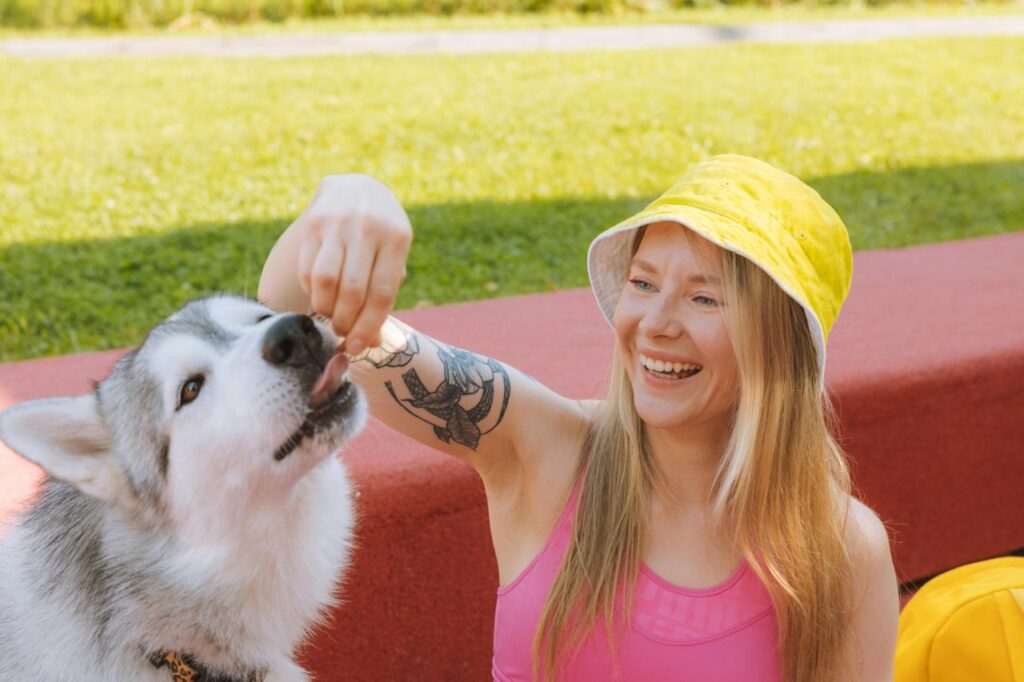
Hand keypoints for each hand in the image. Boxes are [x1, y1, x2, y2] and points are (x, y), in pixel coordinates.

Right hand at [295, 175, 411, 354]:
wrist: (357, 187)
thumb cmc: (380, 234)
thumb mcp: (393, 256)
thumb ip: (383, 295)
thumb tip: (369, 342)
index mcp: (397, 239)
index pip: (382, 293)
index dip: (368, 326)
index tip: (357, 347)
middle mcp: (367, 228)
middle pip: (352, 290)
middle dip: (345, 321)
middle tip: (342, 332)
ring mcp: (338, 224)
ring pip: (325, 281)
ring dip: (325, 308)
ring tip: (331, 315)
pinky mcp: (312, 223)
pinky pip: (307, 269)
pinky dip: (312, 291)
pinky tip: (321, 293)